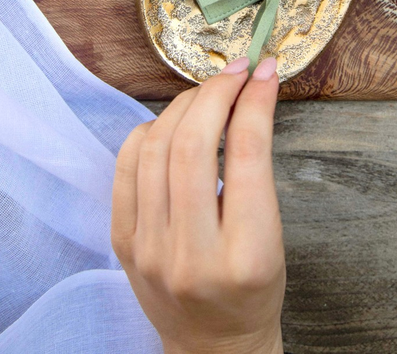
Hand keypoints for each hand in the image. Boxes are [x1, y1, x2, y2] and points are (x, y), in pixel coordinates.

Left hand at [111, 55, 284, 353]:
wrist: (212, 347)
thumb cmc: (253, 290)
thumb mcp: (274, 237)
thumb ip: (256, 170)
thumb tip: (246, 93)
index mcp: (246, 255)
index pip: (247, 153)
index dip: (255, 100)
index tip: (264, 71)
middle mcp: (192, 254)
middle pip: (192, 144)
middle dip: (216, 93)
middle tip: (235, 72)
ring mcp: (149, 249)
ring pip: (155, 147)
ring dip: (184, 104)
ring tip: (208, 93)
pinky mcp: (123, 242)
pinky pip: (127, 165)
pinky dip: (149, 131)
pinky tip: (170, 123)